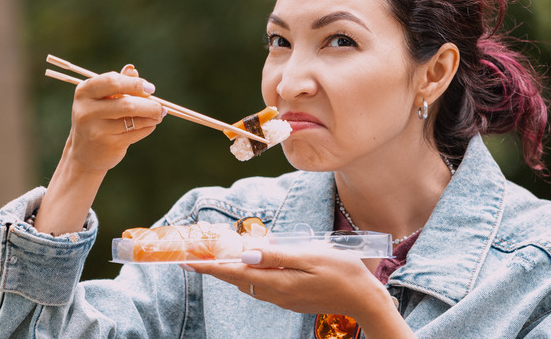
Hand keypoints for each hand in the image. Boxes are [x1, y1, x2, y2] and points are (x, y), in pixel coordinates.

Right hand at [34, 64, 165, 234]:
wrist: (83, 157)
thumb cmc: (97, 121)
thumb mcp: (104, 100)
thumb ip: (118, 84)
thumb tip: (133, 68)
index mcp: (84, 92)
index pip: (110, 80)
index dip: (133, 83)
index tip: (149, 87)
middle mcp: (86, 110)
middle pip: (126, 102)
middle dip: (149, 103)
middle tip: (161, 106)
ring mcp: (95, 130)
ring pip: (134, 118)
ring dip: (152, 117)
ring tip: (156, 116)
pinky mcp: (107, 146)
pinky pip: (136, 133)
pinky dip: (147, 130)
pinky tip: (148, 128)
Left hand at [188, 245, 413, 337]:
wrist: (364, 299)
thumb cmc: (341, 272)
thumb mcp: (310, 256)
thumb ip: (276, 254)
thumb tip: (245, 253)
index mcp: (278, 282)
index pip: (234, 273)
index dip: (209, 266)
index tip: (187, 261)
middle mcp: (275, 293)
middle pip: (237, 279)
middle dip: (215, 268)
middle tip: (196, 255)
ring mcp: (283, 298)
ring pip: (248, 283)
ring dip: (231, 271)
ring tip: (217, 257)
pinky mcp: (290, 299)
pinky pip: (261, 285)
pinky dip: (249, 274)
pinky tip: (251, 263)